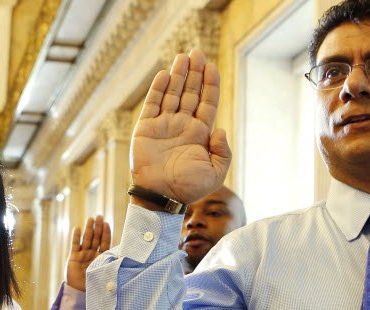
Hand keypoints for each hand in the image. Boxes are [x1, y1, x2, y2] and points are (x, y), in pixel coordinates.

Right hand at [66, 216, 110, 291]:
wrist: (80, 292)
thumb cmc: (95, 284)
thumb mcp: (106, 273)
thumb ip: (112, 264)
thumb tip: (126, 257)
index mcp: (102, 257)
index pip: (105, 242)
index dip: (106, 233)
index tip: (107, 223)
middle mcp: (93, 254)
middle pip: (96, 238)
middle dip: (98, 227)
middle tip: (99, 216)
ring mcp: (83, 254)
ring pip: (86, 239)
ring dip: (88, 229)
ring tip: (90, 218)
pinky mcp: (73, 257)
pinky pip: (75, 245)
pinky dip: (76, 237)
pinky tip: (78, 228)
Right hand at [130, 49, 231, 203]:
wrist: (161, 197)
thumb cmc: (189, 189)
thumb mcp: (216, 173)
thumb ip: (223, 152)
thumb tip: (220, 130)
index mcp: (199, 134)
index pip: (207, 103)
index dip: (209, 84)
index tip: (212, 67)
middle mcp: (182, 126)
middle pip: (190, 93)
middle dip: (194, 73)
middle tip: (197, 52)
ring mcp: (164, 126)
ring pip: (172, 94)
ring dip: (178, 75)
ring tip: (183, 56)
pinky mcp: (146, 128)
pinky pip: (153, 104)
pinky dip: (158, 89)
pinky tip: (165, 74)